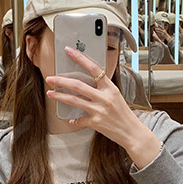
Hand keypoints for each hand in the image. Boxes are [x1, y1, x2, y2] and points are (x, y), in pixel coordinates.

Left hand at [45, 46, 160, 168]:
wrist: (132, 132)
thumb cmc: (124, 114)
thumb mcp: (116, 96)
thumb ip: (102, 89)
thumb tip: (86, 83)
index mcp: (110, 88)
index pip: (94, 68)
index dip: (80, 58)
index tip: (69, 51)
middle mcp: (104, 97)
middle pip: (78, 85)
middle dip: (61, 80)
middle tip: (50, 78)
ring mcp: (99, 110)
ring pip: (74, 100)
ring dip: (60, 96)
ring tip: (51, 93)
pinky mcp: (95, 123)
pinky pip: (79, 119)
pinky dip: (74, 120)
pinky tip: (70, 119)